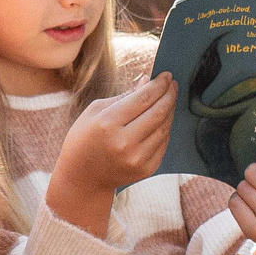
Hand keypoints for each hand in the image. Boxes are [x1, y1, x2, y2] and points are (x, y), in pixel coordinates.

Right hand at [41, 75, 175, 236]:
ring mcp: (137, 158)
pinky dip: (165, 129)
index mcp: (108, 123)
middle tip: (173, 84)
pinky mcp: (146, 169)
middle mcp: (124, 142)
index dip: (158, 85)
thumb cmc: (84, 140)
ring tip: (169, 99)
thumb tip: (146, 81)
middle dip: (169, 95)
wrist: (82, 178)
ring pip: (164, 128)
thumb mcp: (94, 112)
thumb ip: (123, 96)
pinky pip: (163, 144)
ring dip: (170, 111)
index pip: (143, 98)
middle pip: (158, 112)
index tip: (167, 76)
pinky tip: (162, 119)